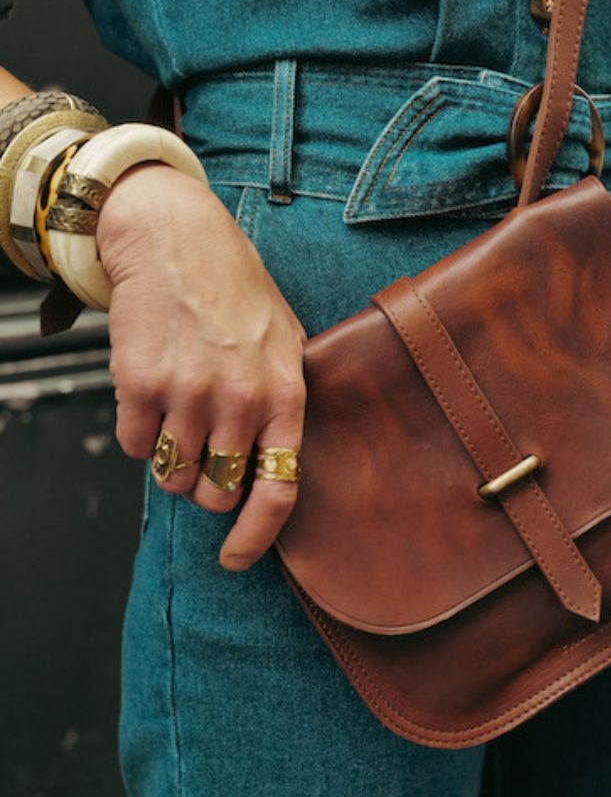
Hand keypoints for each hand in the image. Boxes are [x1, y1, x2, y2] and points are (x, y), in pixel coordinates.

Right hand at [96, 162, 306, 570]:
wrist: (175, 237)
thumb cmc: (234, 288)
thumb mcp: (286, 338)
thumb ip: (288, 398)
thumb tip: (282, 461)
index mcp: (286, 393)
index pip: (278, 487)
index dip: (257, 536)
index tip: (235, 558)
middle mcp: (241, 399)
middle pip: (216, 493)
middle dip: (206, 486)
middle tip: (202, 451)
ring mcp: (189, 393)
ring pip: (172, 476)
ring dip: (172, 460)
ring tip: (178, 413)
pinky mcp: (140, 384)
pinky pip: (135, 449)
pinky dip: (140, 435)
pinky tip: (151, 395)